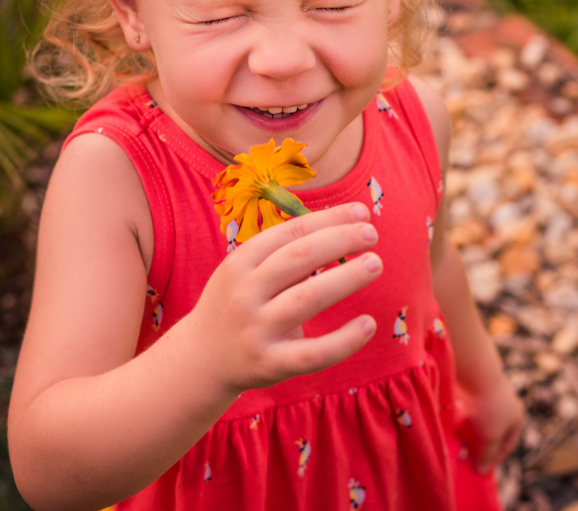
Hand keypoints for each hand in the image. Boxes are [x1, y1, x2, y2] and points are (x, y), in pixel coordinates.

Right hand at [186, 202, 381, 397]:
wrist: (201, 360)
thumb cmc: (237, 304)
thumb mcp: (246, 272)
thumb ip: (286, 253)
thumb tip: (344, 227)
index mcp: (240, 262)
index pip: (290, 232)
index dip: (330, 219)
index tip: (362, 213)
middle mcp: (245, 293)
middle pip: (300, 257)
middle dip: (341, 239)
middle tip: (372, 233)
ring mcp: (256, 330)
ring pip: (309, 298)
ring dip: (347, 277)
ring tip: (376, 263)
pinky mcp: (270, 364)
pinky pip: (314, 353)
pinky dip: (345, 340)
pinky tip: (368, 324)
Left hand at [456, 374, 525, 474]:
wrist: (476, 376)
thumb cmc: (489, 408)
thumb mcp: (491, 436)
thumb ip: (487, 454)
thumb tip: (482, 471)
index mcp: (517, 418)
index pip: (508, 444)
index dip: (496, 458)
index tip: (482, 467)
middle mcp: (507, 407)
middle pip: (494, 433)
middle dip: (481, 446)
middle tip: (468, 457)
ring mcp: (491, 399)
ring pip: (480, 423)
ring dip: (471, 434)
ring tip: (458, 444)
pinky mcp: (476, 392)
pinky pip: (471, 413)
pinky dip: (464, 422)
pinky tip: (455, 428)